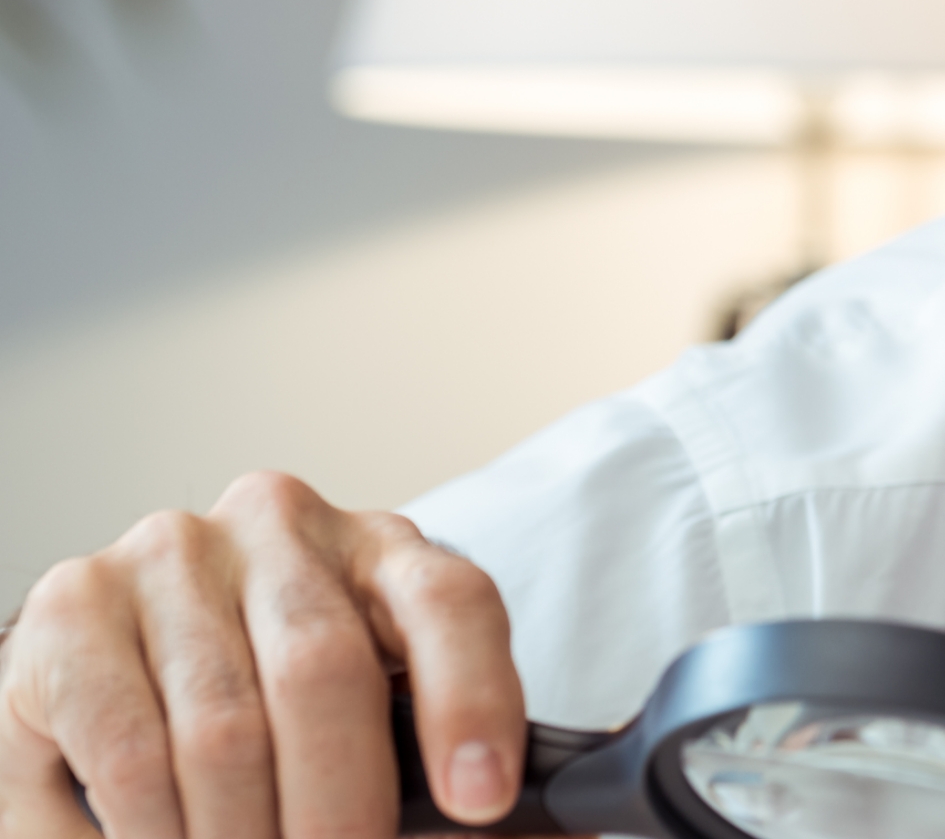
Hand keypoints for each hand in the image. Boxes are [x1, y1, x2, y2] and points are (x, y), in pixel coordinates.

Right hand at [0, 472, 522, 838]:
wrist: (137, 673)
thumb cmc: (281, 706)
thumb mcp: (370, 713)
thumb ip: (422, 751)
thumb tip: (470, 816)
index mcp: (383, 549)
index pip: (450, 603)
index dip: (472, 702)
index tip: (479, 801)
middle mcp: (280, 527)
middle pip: (324, 674)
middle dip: (338, 809)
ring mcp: (171, 555)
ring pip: (223, 729)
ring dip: (239, 835)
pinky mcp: (75, 605)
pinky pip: (125, 749)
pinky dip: (151, 830)